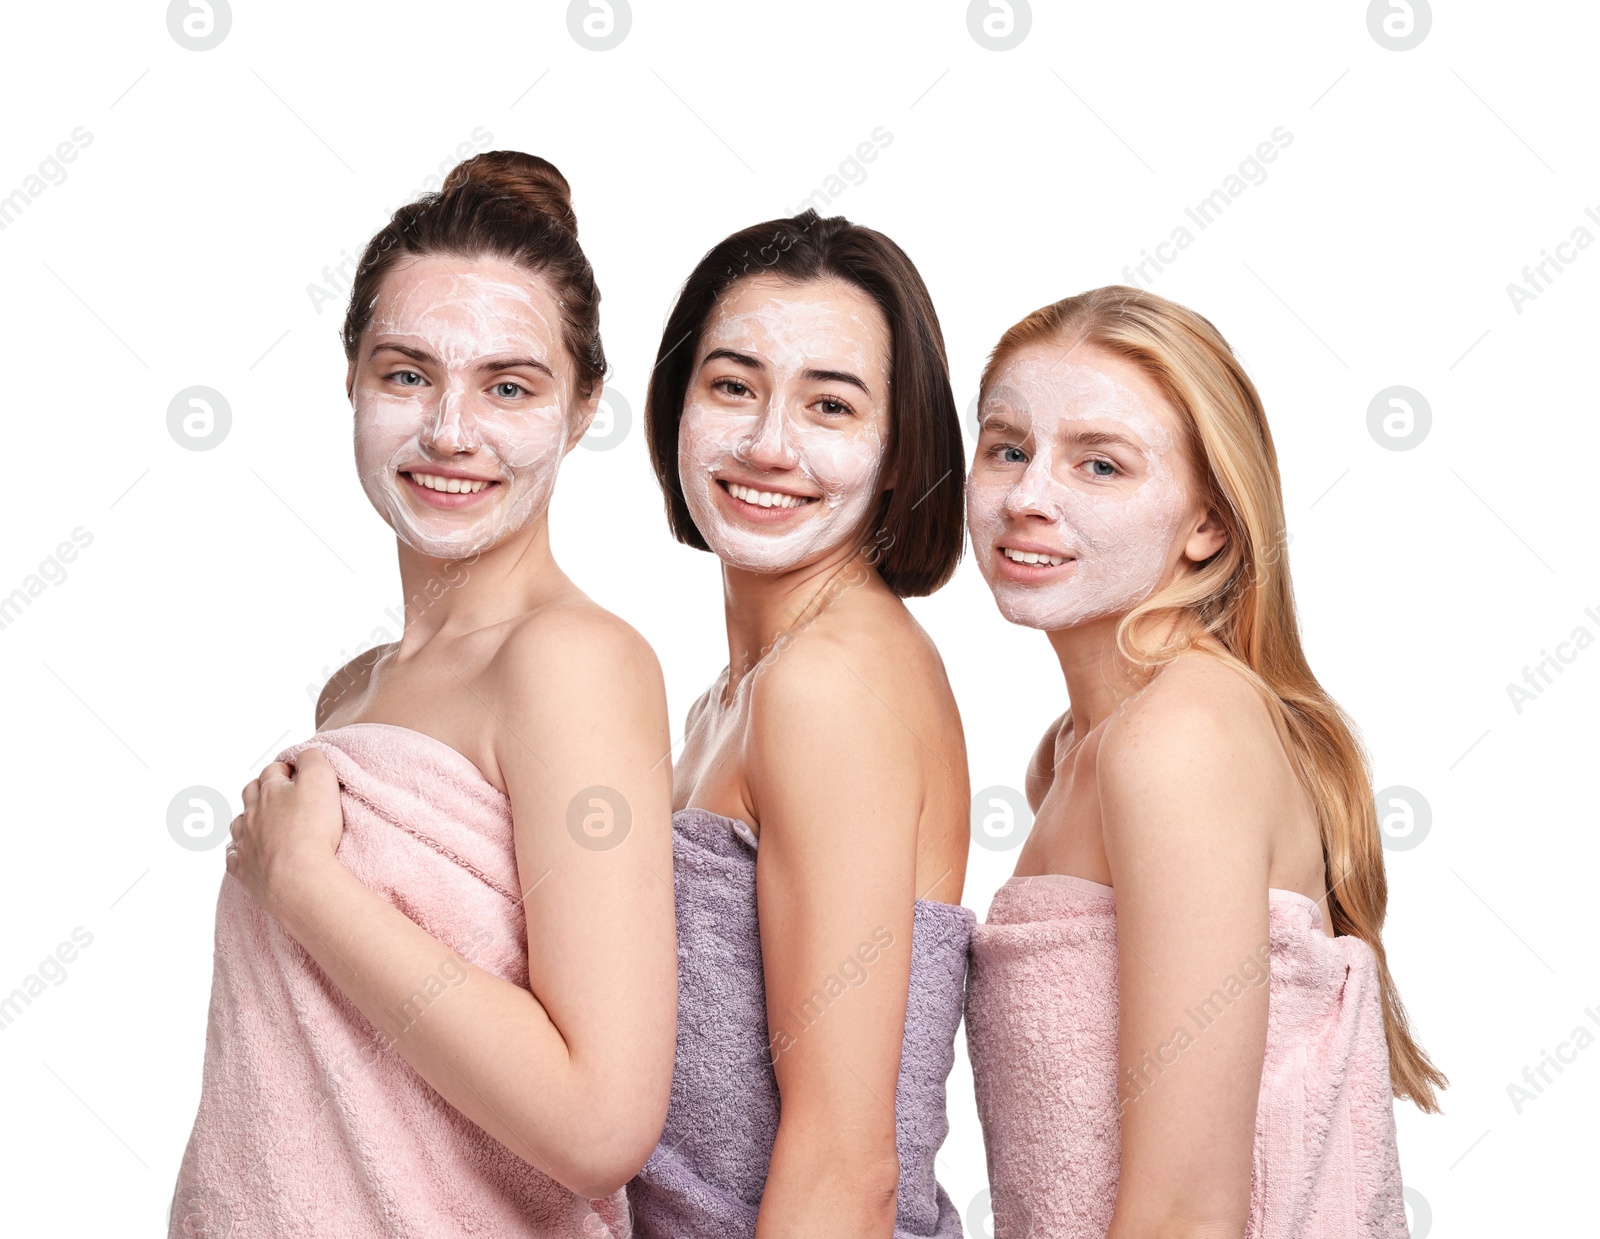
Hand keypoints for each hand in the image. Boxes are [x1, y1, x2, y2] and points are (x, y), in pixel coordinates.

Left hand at [226, 748, 345, 913]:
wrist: (300, 878)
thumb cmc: (313, 828)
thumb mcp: (322, 780)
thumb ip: (313, 759)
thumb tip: (306, 754)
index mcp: (269, 792)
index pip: (272, 771)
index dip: (286, 770)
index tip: (298, 775)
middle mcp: (251, 815)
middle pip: (250, 794)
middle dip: (262, 790)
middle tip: (281, 795)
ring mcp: (245, 843)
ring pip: (239, 824)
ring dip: (249, 820)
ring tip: (264, 823)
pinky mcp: (244, 871)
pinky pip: (234, 857)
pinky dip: (239, 851)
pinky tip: (248, 853)